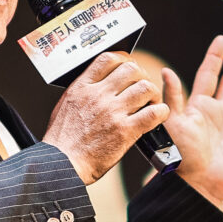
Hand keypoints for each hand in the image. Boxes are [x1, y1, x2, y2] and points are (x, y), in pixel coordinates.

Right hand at [44, 51, 170, 183]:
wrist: (62, 163)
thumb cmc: (61, 140)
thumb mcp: (65, 105)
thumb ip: (82, 91)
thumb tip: (97, 84)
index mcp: (81, 88)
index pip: (108, 58)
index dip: (124, 59)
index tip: (128, 67)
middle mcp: (98, 96)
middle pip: (131, 69)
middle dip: (141, 76)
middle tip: (141, 88)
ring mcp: (113, 112)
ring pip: (146, 88)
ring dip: (152, 94)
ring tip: (150, 103)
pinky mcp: (126, 131)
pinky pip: (154, 113)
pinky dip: (160, 112)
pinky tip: (156, 117)